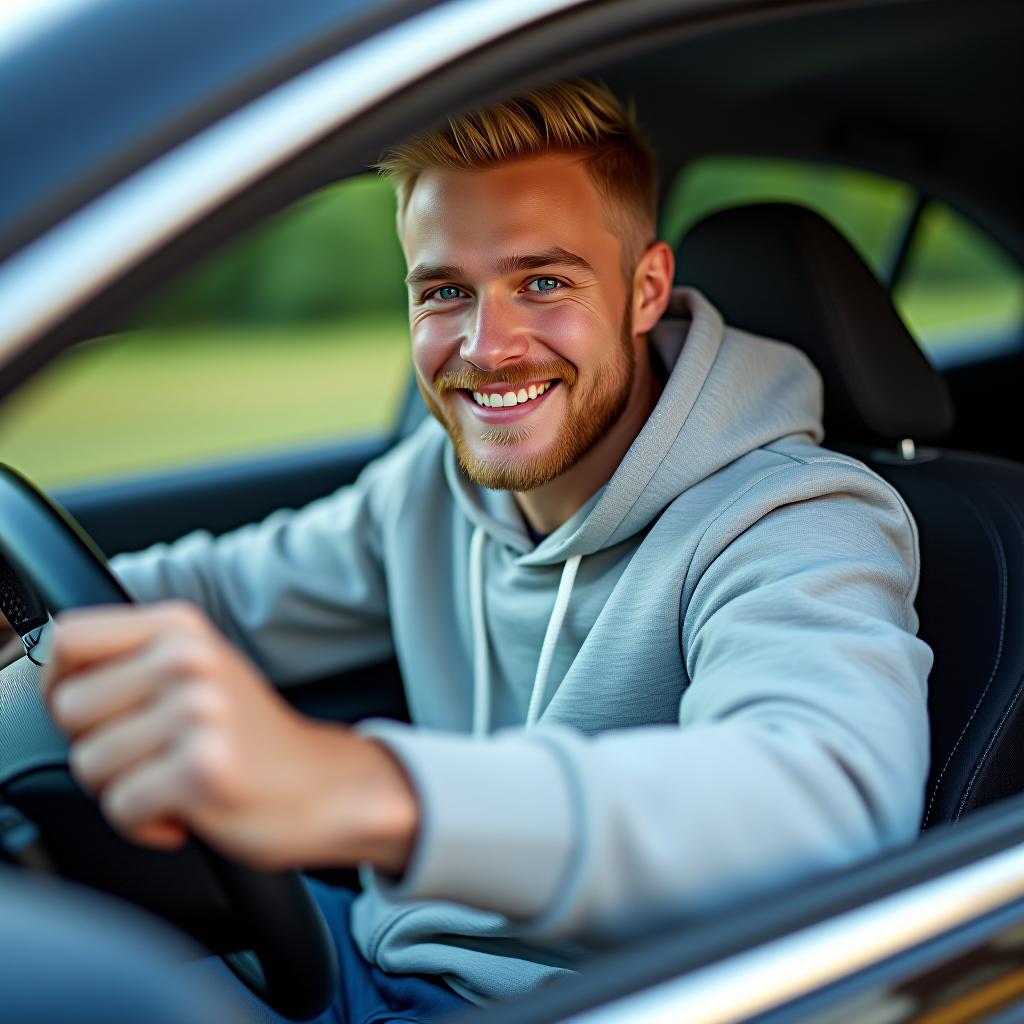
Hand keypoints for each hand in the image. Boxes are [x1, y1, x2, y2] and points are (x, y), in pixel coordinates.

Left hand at [40, 601, 417, 872]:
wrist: (324, 785)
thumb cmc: (247, 737)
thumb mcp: (194, 673)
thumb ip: (130, 663)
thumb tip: (43, 679)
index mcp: (182, 628)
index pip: (70, 637)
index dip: (61, 683)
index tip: (93, 713)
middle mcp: (190, 659)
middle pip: (68, 709)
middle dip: (98, 745)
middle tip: (154, 753)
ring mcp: (200, 711)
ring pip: (90, 764)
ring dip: (125, 788)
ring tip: (176, 778)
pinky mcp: (204, 769)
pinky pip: (121, 807)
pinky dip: (147, 824)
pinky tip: (189, 808)